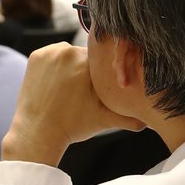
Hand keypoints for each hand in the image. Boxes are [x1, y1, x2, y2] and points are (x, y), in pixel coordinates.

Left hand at [2, 44, 144, 166]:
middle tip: (84, 91)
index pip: (102, 60)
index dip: (103, 73)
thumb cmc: (73, 126)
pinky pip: (52, 55)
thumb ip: (128, 117)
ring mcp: (49, 53)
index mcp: (87, 63)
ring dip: (71, 65)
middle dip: (87, 70)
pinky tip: (57, 82)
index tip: (100, 86)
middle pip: (85, 56)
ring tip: (70, 88)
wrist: (38, 133)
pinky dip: (55, 65)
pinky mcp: (35, 56)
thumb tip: (148, 122)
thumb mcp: (104, 120)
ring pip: (69, 54)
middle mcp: (68, 52)